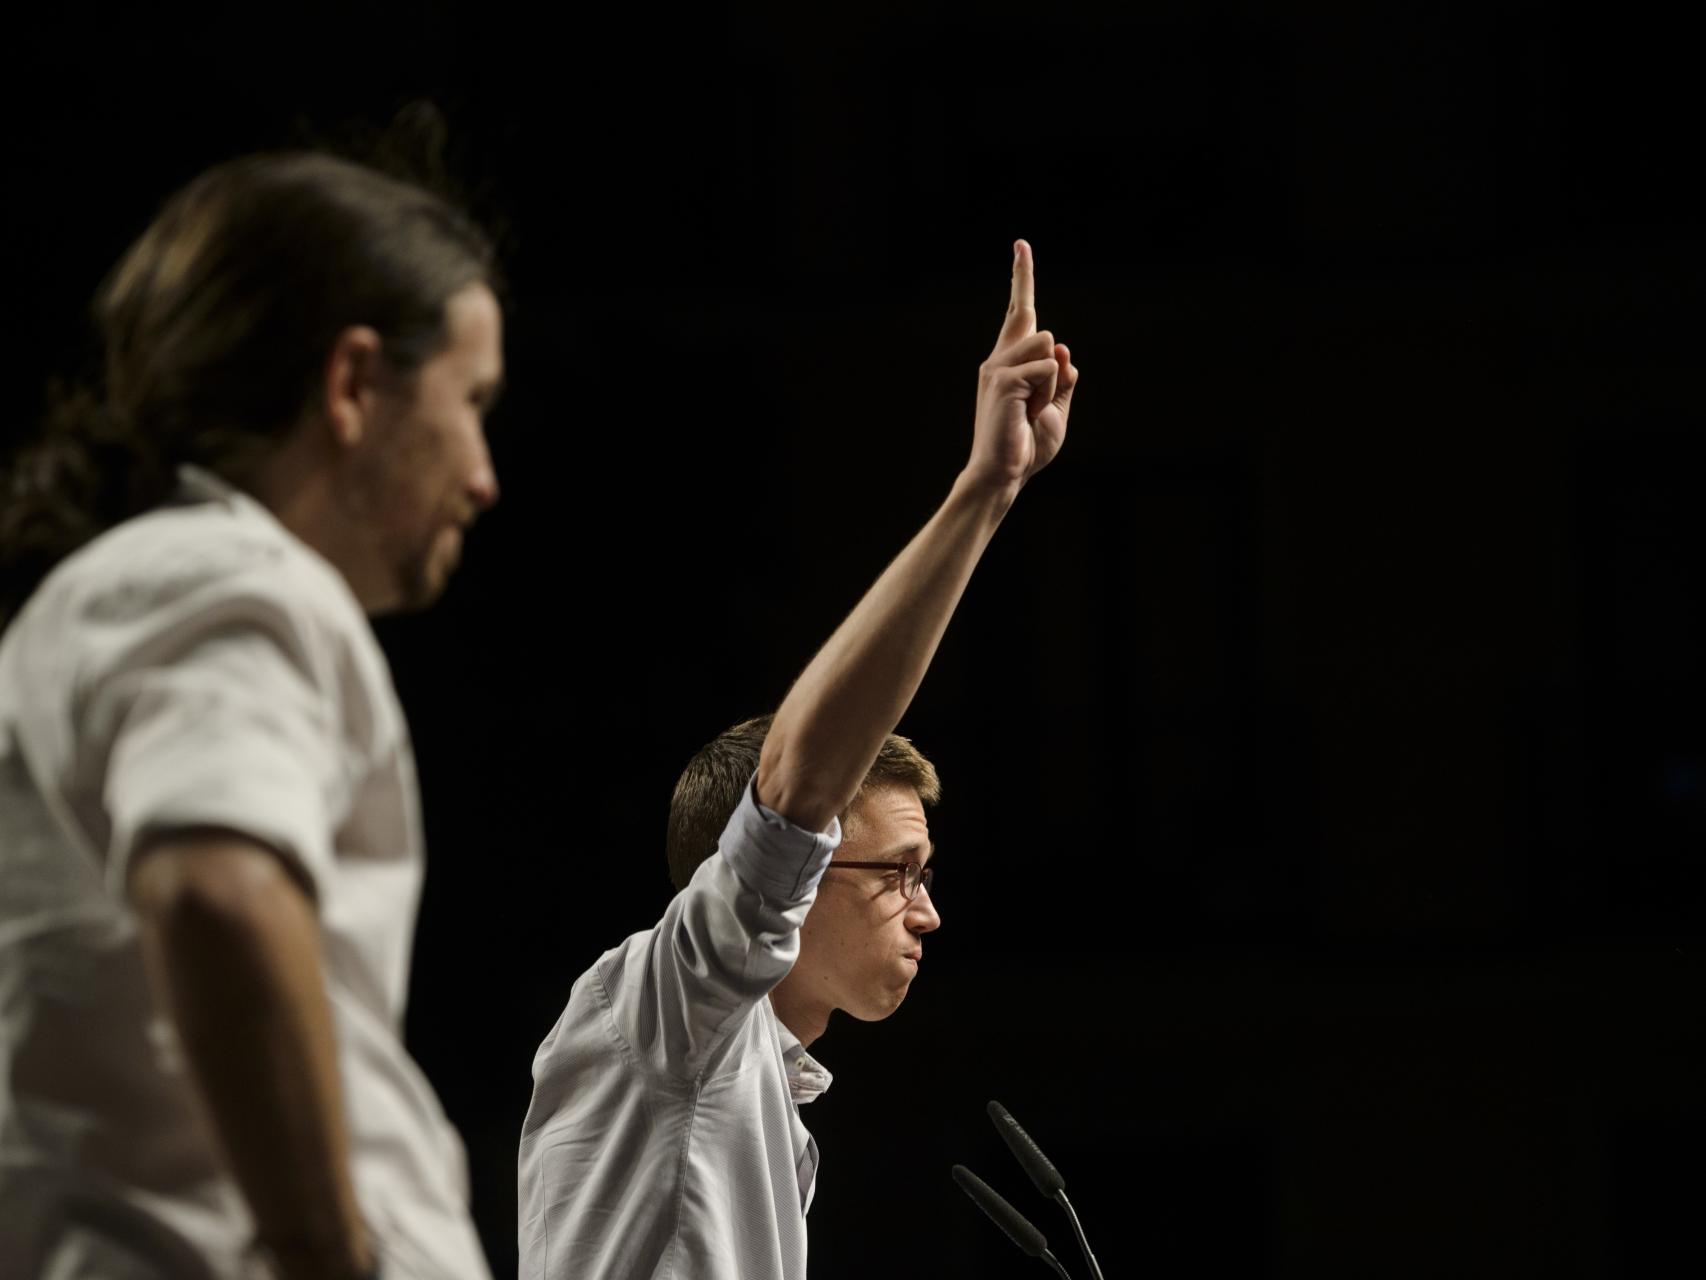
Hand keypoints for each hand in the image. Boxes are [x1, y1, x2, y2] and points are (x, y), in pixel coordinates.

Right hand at [964, 239, 1077, 495]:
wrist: (1004, 473)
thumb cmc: (1027, 445)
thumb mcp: (1058, 408)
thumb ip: (1063, 377)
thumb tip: (1061, 348)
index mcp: (1011, 363)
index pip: (1020, 311)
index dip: (1022, 276)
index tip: (1021, 244)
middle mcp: (999, 358)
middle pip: (1044, 332)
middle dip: (1054, 368)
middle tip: (1036, 408)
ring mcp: (997, 367)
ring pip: (1049, 346)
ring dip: (1052, 382)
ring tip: (1032, 410)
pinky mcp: (1002, 378)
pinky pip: (1048, 367)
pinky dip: (1048, 393)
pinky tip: (1028, 412)